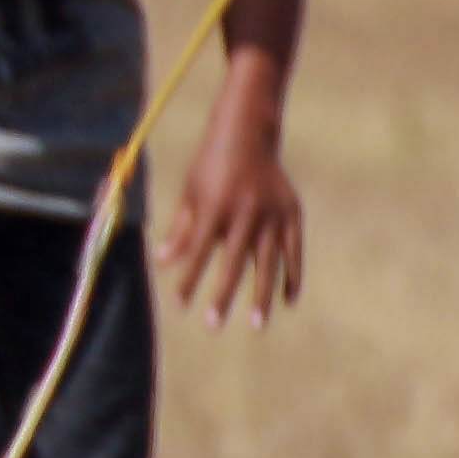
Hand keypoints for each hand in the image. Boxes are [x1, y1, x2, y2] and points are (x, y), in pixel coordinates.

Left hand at [161, 105, 303, 326]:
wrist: (248, 132)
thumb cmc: (210, 165)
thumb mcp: (191, 193)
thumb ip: (181, 229)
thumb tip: (164, 264)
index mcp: (215, 206)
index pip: (198, 252)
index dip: (188, 280)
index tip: (179, 305)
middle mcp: (246, 212)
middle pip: (233, 263)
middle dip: (222, 296)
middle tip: (213, 325)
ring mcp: (273, 213)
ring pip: (268, 262)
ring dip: (261, 295)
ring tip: (257, 324)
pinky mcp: (292, 212)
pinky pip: (294, 251)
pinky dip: (292, 275)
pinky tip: (288, 300)